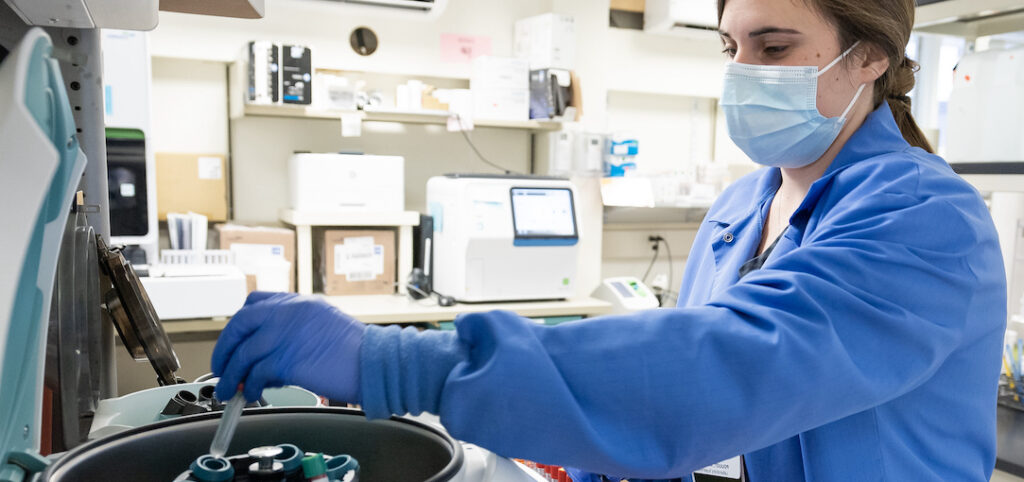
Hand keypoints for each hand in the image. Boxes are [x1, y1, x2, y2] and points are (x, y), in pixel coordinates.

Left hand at [211, 292, 365, 402]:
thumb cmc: (357, 351)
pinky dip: (249, 386)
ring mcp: (285, 334)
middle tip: (221, 367)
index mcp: (297, 302)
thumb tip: (266, 356)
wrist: (375, 362)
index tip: (233, 341)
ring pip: (243, 353)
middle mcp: (288, 312)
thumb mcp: (322, 326)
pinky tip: (252, 394)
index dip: (238, 325)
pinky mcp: (286, 359)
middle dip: (225, 349)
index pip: (254, 303)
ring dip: (231, 375)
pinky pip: (255, 374)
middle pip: (240, 325)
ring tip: (230, 390)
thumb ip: (294, 332)